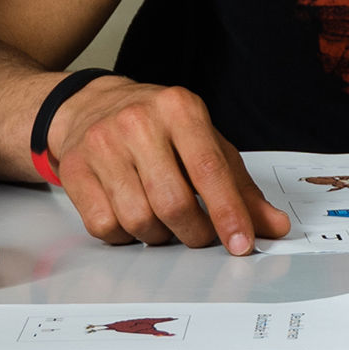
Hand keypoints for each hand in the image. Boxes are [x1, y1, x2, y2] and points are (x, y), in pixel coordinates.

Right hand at [45, 77, 288, 251]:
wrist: (90, 106)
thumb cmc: (157, 128)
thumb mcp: (205, 142)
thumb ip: (240, 186)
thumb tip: (273, 226)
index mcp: (179, 109)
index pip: (209, 169)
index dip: (228, 212)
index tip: (242, 243)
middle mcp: (137, 122)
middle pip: (173, 202)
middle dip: (194, 232)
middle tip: (200, 234)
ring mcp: (101, 144)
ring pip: (138, 219)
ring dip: (159, 236)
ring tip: (164, 221)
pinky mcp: (75, 169)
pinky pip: (105, 226)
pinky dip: (125, 236)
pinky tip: (132, 218)